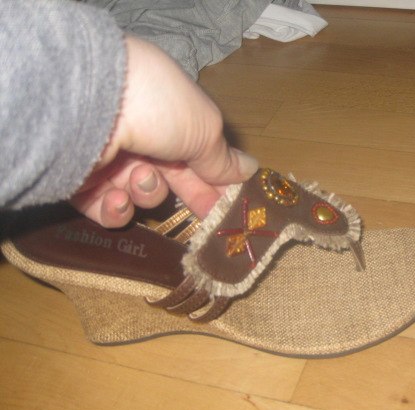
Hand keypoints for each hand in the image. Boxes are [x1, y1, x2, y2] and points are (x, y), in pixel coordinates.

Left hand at [71, 36, 257, 227]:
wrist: (86, 102)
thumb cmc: (158, 105)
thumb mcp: (204, 129)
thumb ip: (223, 158)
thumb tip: (251, 170)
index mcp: (171, 114)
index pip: (198, 153)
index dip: (215, 179)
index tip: (231, 202)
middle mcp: (140, 133)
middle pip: (173, 178)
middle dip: (191, 196)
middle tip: (209, 220)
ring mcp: (109, 157)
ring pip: (142, 194)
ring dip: (148, 192)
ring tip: (139, 177)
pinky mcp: (80, 180)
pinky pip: (107, 208)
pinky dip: (116, 209)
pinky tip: (118, 196)